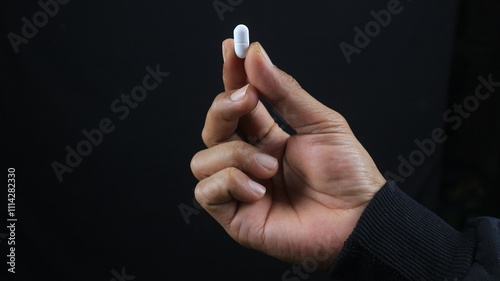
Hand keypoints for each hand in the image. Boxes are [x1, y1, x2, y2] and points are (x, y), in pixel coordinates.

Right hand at [190, 39, 385, 268]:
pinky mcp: (236, 216)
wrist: (360, 220)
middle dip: (223, 107)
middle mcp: (249, 160)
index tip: (232, 49)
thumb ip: (284, 91)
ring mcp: (240, 188)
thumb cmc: (347, 174)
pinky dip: (230, 183)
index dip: (231, 76)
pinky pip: (206, 192)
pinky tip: (260, 190)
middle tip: (247, 98)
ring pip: (203, 159)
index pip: (238, 103)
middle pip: (213, 127)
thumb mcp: (321, 122)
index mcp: (267, 137)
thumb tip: (256, 55)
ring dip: (235, 155)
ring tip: (269, 168)